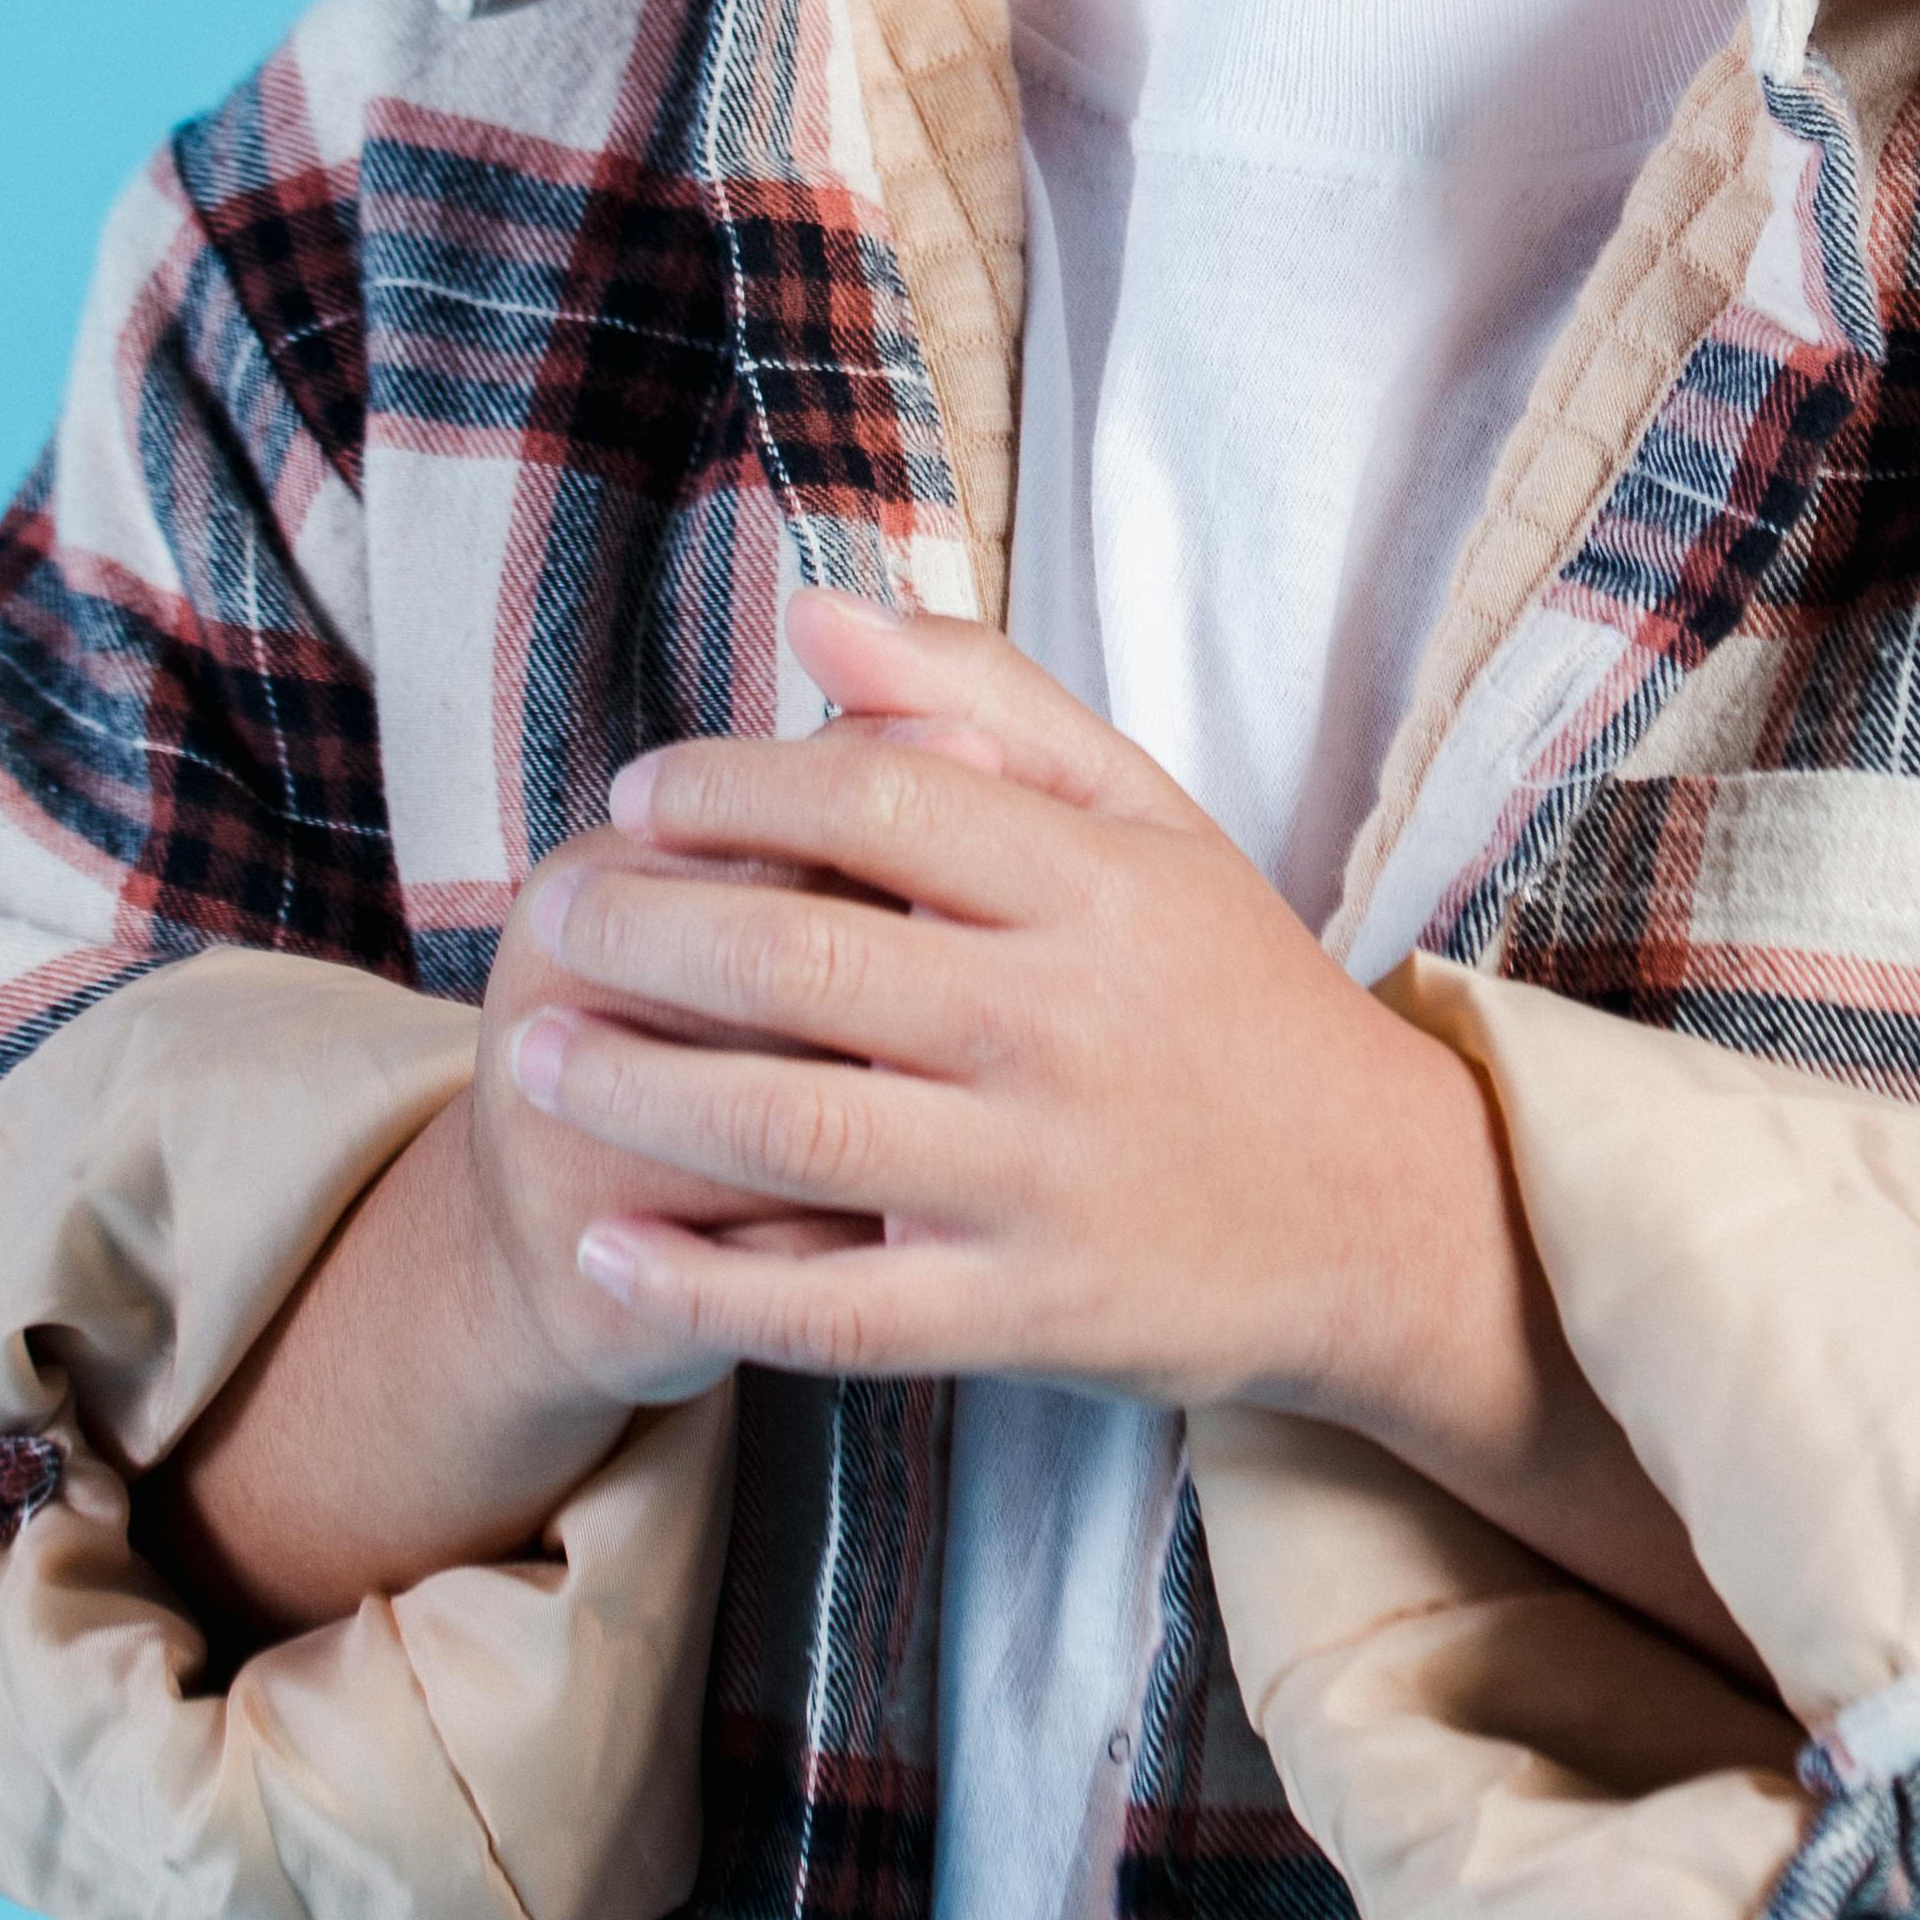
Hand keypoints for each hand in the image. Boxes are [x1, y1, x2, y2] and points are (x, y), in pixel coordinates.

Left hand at [506, 593, 1487, 1427]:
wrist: (1383, 1214)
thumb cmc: (1234, 995)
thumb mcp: (1150, 817)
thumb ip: (986, 701)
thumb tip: (814, 607)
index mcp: (1098, 887)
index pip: (881, 801)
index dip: (736, 787)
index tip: (641, 794)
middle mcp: (1066, 1024)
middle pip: (809, 961)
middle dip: (649, 932)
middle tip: (553, 917)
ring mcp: (1045, 1177)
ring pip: (799, 1128)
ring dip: (642, 1090)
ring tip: (537, 1057)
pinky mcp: (1029, 1312)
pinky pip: (838, 1308)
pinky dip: (709, 1281)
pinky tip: (610, 1244)